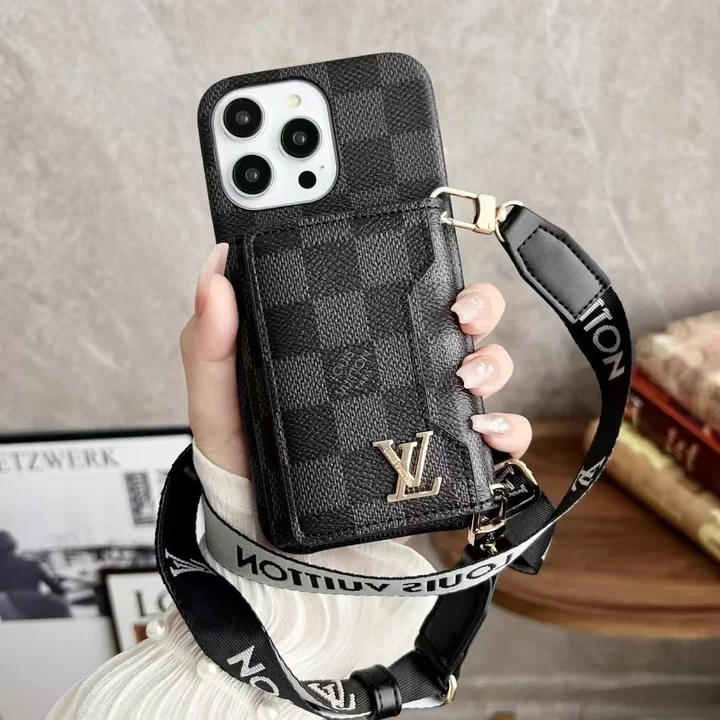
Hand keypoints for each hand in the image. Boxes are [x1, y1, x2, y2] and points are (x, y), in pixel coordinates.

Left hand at [180, 243, 530, 475]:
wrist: (272, 540)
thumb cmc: (249, 459)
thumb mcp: (219, 398)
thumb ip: (210, 342)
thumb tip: (215, 268)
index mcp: (351, 342)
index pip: (394, 288)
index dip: (418, 261)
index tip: (422, 245)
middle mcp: (396, 369)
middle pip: (456, 319)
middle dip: (477, 303)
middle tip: (458, 311)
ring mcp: (423, 411)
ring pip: (484, 368)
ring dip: (493, 361)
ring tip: (467, 376)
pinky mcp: (440, 459)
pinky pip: (491, 439)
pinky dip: (507, 431)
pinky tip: (488, 432)